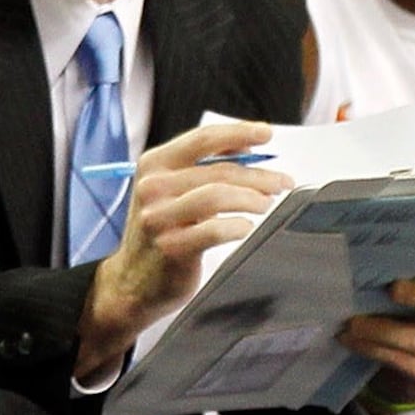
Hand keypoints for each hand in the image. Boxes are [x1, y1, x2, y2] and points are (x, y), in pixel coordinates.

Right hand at [77, 122, 291, 378]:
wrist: (131, 281)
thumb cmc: (163, 230)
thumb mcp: (172, 190)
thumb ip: (204, 166)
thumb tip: (248, 147)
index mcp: (154, 164)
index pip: (203, 138)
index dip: (239, 132)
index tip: (267, 133)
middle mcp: (153, 187)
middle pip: (218, 170)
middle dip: (259, 174)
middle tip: (283, 181)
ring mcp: (158, 218)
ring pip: (218, 196)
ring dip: (252, 198)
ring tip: (268, 203)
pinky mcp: (170, 247)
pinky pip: (214, 230)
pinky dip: (238, 226)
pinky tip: (246, 227)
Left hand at [340, 272, 414, 412]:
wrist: (414, 361)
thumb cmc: (412, 313)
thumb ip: (410, 278)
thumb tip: (377, 264)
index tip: (404, 266)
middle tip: (385, 290)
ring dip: (380, 331)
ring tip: (351, 323)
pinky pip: (407, 363)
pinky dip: (377, 351)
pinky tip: (354, 343)